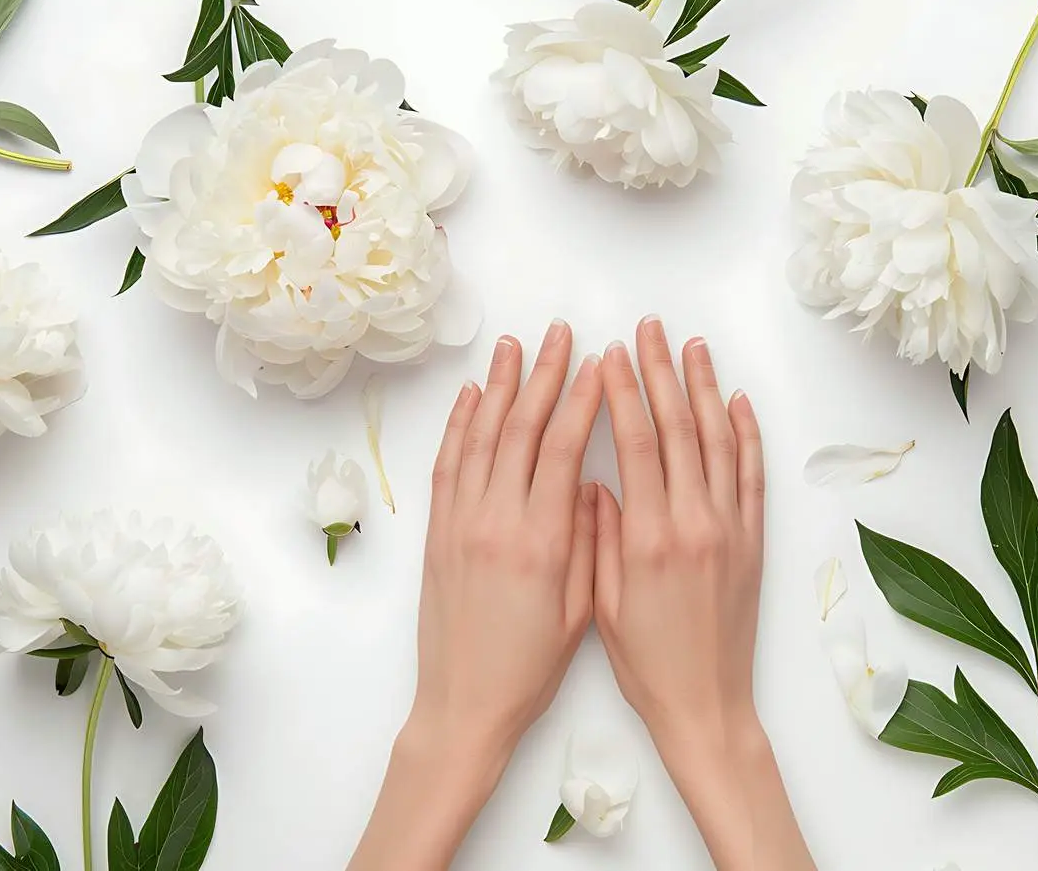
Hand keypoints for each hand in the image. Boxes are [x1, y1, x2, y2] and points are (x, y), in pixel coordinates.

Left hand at [349, 321, 602, 870]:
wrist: (464, 703)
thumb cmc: (530, 668)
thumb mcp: (580, 608)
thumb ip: (589, 541)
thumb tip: (590, 482)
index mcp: (542, 541)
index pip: (564, 448)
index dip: (583, 399)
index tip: (600, 362)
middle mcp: (496, 521)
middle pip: (521, 429)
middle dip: (544, 375)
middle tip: (561, 334)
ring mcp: (460, 523)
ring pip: (481, 437)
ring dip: (500, 387)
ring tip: (516, 345)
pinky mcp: (437, 533)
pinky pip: (448, 465)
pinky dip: (460, 424)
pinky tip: (473, 396)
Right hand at [594, 316, 813, 870]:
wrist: (706, 706)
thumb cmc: (647, 664)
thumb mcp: (603, 601)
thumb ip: (600, 536)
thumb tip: (595, 482)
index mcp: (648, 538)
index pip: (636, 444)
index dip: (621, 393)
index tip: (608, 355)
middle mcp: (694, 523)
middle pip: (679, 429)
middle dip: (660, 373)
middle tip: (649, 329)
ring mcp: (730, 529)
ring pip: (719, 441)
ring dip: (705, 388)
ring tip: (692, 346)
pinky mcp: (753, 541)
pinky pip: (752, 476)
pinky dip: (747, 434)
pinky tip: (737, 401)